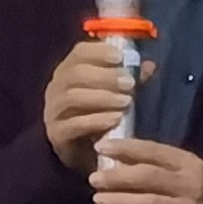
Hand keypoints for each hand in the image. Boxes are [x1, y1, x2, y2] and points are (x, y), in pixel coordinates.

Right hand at [42, 40, 136, 174]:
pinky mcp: (56, 133)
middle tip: (129, 84)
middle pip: (75, 73)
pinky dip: (96, 120)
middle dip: (105, 76)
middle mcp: (56, 87)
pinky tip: (116, 120)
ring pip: (72, 97)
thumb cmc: (100, 115)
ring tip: (126, 102)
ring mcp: (53, 110)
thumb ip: (130, 80)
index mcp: (69, 71)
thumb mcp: (117, 94)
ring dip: (102, 97)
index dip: (99, 51)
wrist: (86, 152)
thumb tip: (149, 66)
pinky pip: (73, 124)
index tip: (120, 57)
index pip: (79, 52)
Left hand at [91, 137, 202, 203]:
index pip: (153, 151)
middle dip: (117, 177)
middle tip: (94, 179)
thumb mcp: (178, 168)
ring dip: (120, 202)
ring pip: (149, 203)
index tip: (100, 147)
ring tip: (99, 200)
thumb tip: (110, 152)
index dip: (125, 148)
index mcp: (188, 163)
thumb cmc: (188, 188)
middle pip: (149, 177)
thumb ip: (151, 160)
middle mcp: (190, 184)